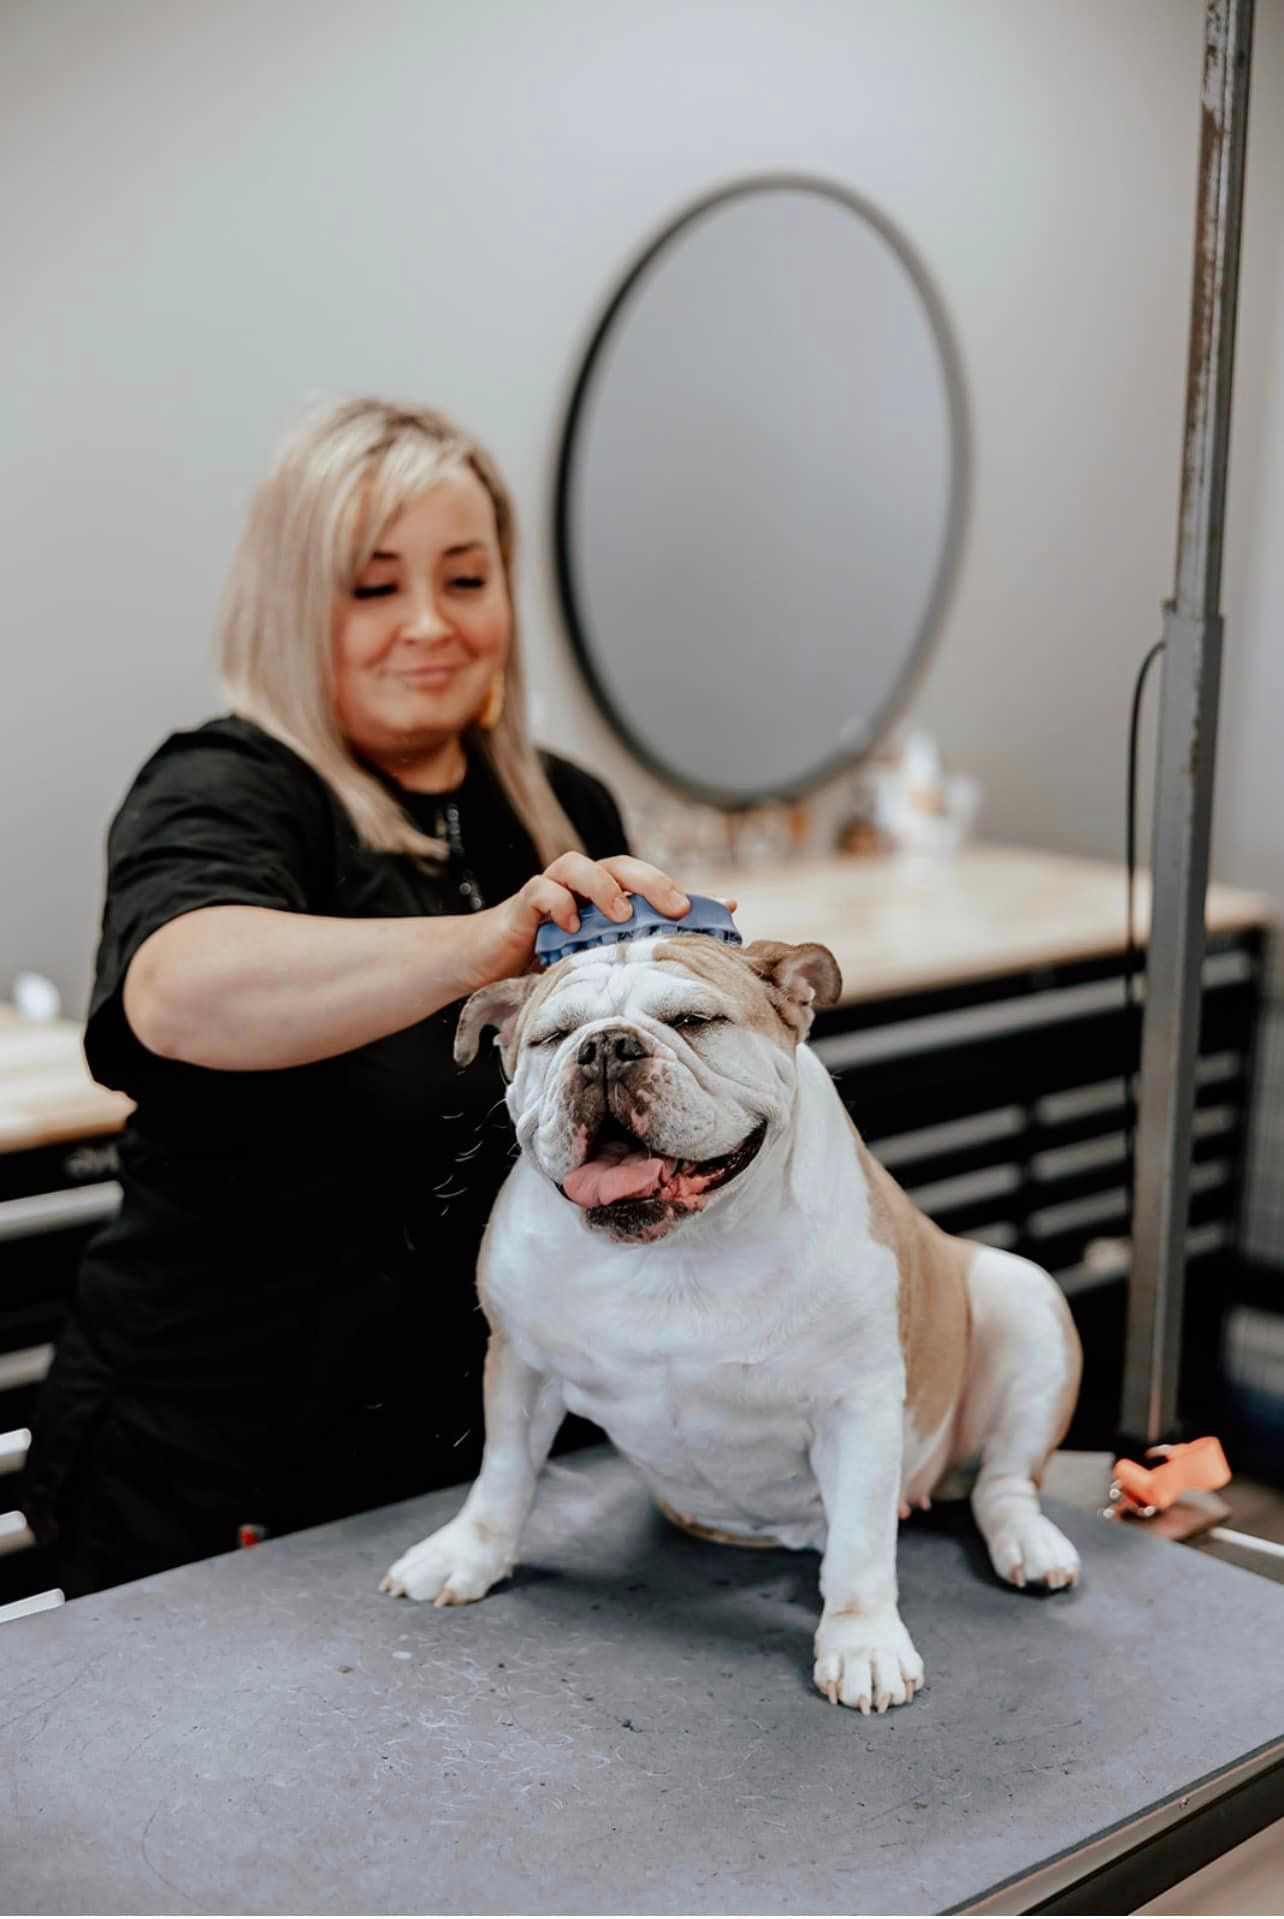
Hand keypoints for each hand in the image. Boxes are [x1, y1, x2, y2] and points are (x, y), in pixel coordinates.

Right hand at [467, 853, 706, 988]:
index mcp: (606, 899)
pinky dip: (558, 902)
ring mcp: (552, 891)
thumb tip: (685, 967)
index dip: (689, 893)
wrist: (485, 965)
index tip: (727, 909)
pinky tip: (571, 925)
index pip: (651, 885)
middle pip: (621, 865)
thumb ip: (631, 959)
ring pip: (579, 865)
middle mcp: (582, 887)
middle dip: (653, 881)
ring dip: (605, 886)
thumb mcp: (596, 964)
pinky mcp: (522, 905)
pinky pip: (542, 890)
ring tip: (622, 914)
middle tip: (676, 908)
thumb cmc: (544, 963)